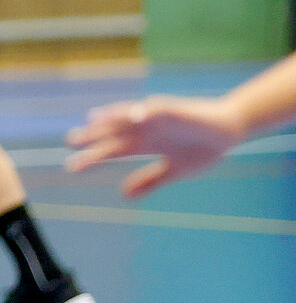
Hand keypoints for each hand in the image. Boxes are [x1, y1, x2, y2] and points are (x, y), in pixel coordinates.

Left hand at [66, 96, 246, 198]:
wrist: (230, 132)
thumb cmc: (202, 148)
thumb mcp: (173, 171)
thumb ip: (149, 181)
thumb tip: (124, 194)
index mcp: (144, 144)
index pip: (112, 150)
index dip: (93, 157)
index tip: (72, 167)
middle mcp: (145, 129)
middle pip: (114, 132)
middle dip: (93, 136)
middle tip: (71, 141)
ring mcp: (158, 118)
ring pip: (130, 116)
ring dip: (113, 117)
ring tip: (93, 120)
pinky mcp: (176, 110)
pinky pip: (159, 108)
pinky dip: (147, 110)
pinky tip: (135, 115)